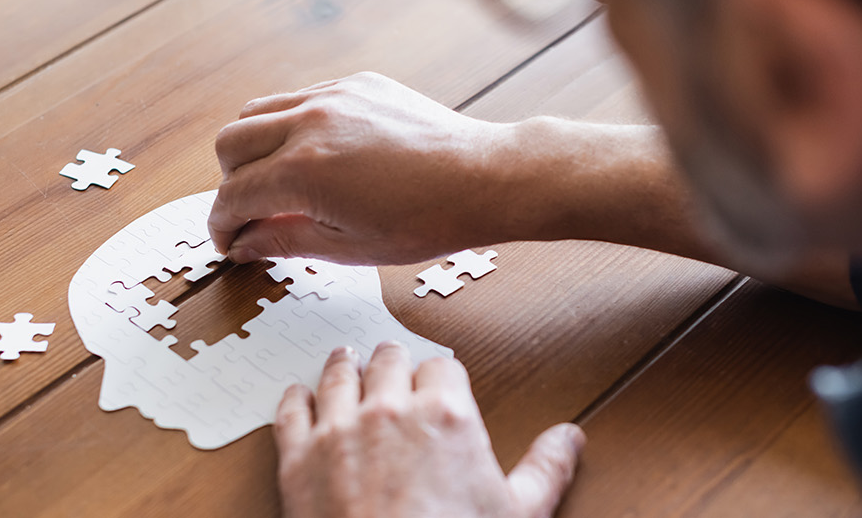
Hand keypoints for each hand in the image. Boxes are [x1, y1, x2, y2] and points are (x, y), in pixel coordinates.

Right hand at [209, 72, 527, 264]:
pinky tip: (315, 155)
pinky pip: (298, 97)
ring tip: (277, 180)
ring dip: (252, 148)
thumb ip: (284, 240)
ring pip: (256, 111)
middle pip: (230, 144)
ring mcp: (333, 96)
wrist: (484, 178)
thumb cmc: (426, 219)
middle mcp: (310, 123)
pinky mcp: (355, 83)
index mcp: (303, 171)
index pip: (233, 195)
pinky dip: (289, 126)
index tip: (228, 241)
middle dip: (229, 183)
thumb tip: (244, 243)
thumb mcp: (348, 246)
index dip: (222, 225)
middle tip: (251, 212)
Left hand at [276, 342, 585, 517]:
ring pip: (338, 374)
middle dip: (394, 363)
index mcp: (445, 415)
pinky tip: (300, 394)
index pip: (442, 368)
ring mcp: (338, 430)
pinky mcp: (297, 456)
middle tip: (392, 367)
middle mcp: (389, 410)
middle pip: (389, 360)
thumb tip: (570, 438)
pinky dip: (297, 397)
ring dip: (345, 366)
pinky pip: (291, 409)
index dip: (441, 376)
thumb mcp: (519, 513)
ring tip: (347, 361)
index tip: (438, 385)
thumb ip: (546, 469)